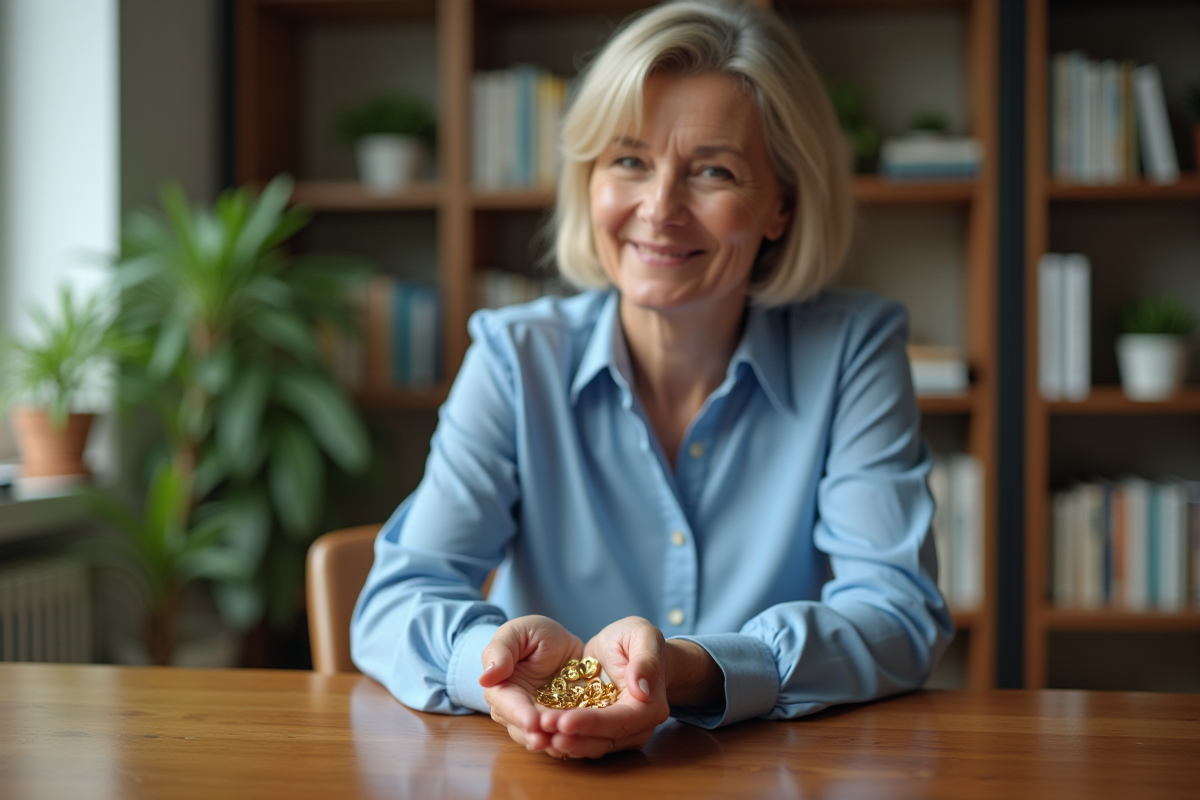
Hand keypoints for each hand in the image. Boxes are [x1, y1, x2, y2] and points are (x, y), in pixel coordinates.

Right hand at [478, 615, 581, 757]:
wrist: (562, 643)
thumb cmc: (533, 634)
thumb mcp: (518, 632)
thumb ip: (500, 650)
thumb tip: (486, 678)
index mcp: (501, 687)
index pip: (506, 704)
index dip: (518, 714)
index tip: (531, 722)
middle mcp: (516, 709)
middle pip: (522, 728)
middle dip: (535, 735)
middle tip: (547, 740)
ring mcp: (538, 719)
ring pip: (542, 737)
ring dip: (552, 742)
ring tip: (564, 742)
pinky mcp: (560, 724)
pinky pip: (563, 737)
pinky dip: (570, 740)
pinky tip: (579, 741)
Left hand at [536, 616, 672, 758]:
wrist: (630, 650)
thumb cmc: (637, 639)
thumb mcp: (643, 636)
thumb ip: (645, 660)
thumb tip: (641, 689)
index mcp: (650, 706)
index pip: (621, 721)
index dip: (593, 723)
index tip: (565, 720)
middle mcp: (638, 727)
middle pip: (604, 740)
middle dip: (573, 737)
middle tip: (543, 727)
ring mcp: (619, 732)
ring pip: (592, 746)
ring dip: (565, 742)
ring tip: (539, 733)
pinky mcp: (601, 731)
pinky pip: (583, 740)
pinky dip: (564, 738)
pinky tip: (542, 734)